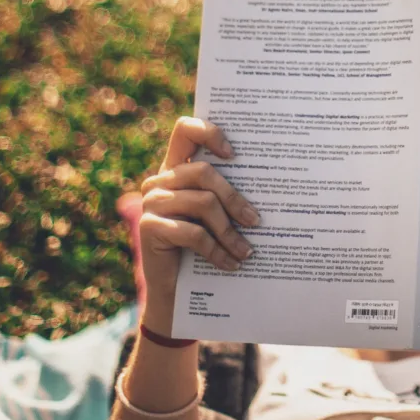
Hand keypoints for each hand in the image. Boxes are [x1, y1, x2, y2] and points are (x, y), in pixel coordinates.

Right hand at [137, 117, 259, 332]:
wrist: (174, 289)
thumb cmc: (202, 248)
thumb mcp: (214, 217)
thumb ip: (226, 195)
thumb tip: (271, 187)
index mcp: (176, 168)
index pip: (185, 130)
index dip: (209, 132)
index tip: (234, 154)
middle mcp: (160, 180)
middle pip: (204, 173)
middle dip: (235, 199)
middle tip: (256, 222)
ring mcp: (152, 202)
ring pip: (203, 204)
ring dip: (230, 232)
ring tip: (247, 252)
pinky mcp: (149, 227)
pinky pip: (193, 233)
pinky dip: (217, 251)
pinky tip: (231, 264)